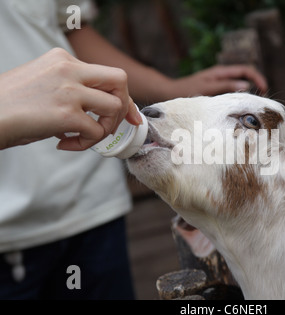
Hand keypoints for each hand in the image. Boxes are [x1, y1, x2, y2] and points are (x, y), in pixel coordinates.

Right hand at [0, 48, 141, 150]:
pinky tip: (62, 144)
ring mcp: (69, 91)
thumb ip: (71, 88)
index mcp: (62, 59)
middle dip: (124, 106)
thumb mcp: (44, 84)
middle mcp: (69, 70)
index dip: (124, 97)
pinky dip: (85, 144)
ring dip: (105, 128)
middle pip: (120, 80)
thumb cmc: (9, 105)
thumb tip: (99, 111)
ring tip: (82, 136)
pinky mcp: (66, 114)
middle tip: (109, 125)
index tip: (131, 116)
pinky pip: (96, 132)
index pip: (108, 74)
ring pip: (114, 107)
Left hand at [169, 64, 267, 97]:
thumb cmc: (187, 90)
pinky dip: (240, 99)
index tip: (265, 89)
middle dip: (257, 86)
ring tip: (254, 106)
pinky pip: (233, 94)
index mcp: (222, 72)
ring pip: (241, 86)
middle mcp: (223, 76)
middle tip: (262, 100)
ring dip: (249, 94)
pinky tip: (240, 110)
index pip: (246, 70)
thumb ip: (226, 86)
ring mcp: (220, 83)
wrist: (170, 93)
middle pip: (246, 77)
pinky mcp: (217, 92)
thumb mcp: (208, 88)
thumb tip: (247, 85)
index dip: (258, 78)